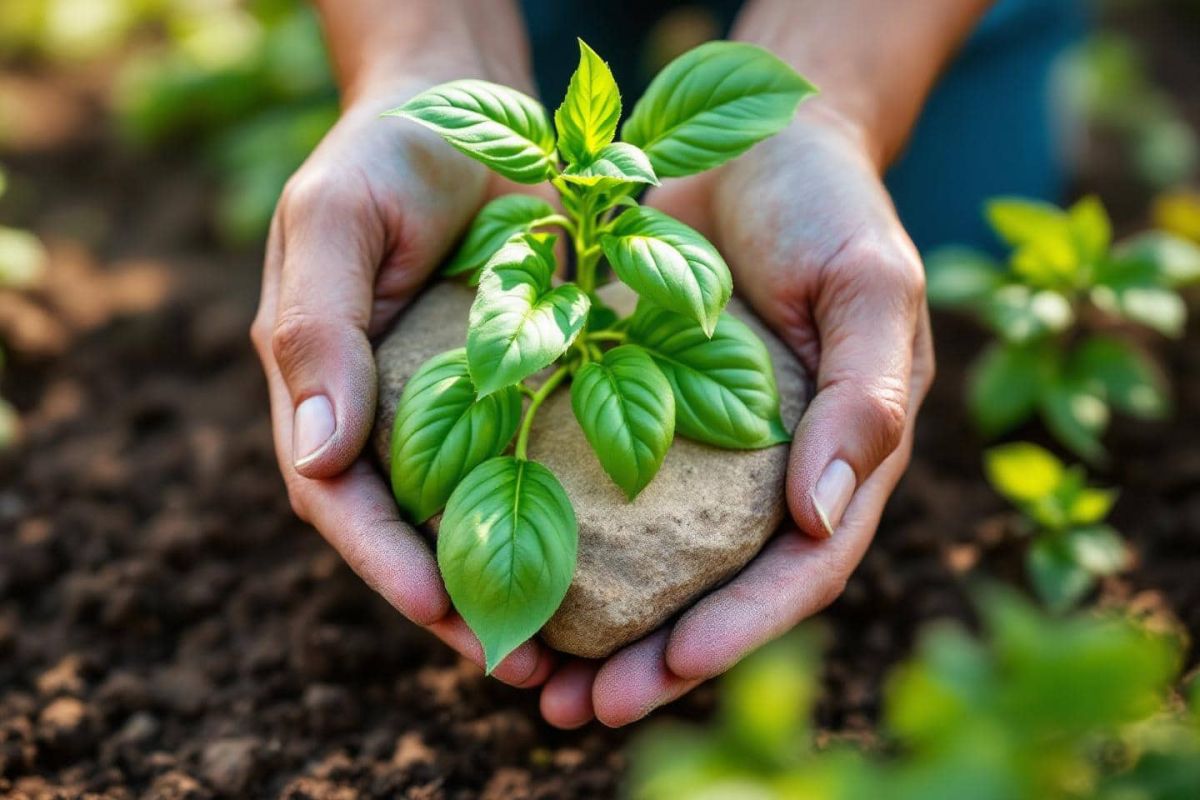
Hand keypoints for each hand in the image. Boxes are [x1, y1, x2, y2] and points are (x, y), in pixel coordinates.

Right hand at [250, 77, 557, 688]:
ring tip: (575, 648)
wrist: (466, 101)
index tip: (442, 611)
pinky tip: (614, 561)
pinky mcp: (515, 386)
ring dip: (518, 582)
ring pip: (473, 515)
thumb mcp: (335, 220)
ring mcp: (450, 404)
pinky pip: (536, 464)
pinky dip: (566, 518)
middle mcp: (384, 410)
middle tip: (525, 662)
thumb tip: (319, 456)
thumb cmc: (388, 151)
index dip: (383, 562)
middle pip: (407, 530)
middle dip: (457, 603)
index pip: (336, 498)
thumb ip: (314, 331)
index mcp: (324, 384)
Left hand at [538, 111, 934, 727]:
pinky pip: (594, 489)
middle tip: (580, 712)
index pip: (800, 569)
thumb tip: (822, 514)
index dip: (743, 627)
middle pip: (717, 591)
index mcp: (837, 460)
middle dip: (656, 662)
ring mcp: (700, 447)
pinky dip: (554, 539)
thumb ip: (865, 397)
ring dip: (596, 628)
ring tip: (533, 683)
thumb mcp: (868, 287)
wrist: (754, 135)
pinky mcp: (635, 408)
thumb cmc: (828, 206)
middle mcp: (767, 472)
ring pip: (650, 563)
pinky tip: (496, 569)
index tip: (670, 665)